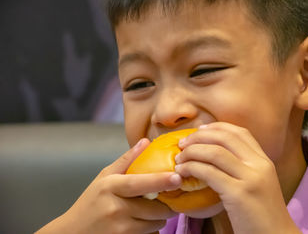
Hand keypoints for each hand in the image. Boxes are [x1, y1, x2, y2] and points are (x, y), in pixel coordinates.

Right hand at [36, 139, 181, 233]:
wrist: (72, 232)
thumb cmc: (90, 202)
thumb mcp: (104, 177)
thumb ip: (127, 160)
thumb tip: (145, 141)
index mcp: (110, 187)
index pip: (139, 183)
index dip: (160, 181)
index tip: (177, 178)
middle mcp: (115, 208)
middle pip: (154, 208)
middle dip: (165, 205)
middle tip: (165, 200)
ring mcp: (119, 228)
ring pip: (154, 224)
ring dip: (159, 218)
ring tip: (150, 211)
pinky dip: (151, 229)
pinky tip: (141, 223)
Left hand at [175, 122, 300, 233]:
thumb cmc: (261, 215)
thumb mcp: (258, 184)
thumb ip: (243, 168)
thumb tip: (214, 156)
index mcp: (264, 161)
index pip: (240, 132)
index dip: (217, 127)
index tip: (200, 130)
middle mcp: (259, 165)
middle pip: (225, 137)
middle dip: (199, 136)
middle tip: (182, 143)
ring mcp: (250, 178)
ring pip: (215, 152)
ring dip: (192, 152)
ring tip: (179, 159)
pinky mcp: (239, 194)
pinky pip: (209, 173)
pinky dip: (192, 168)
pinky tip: (182, 173)